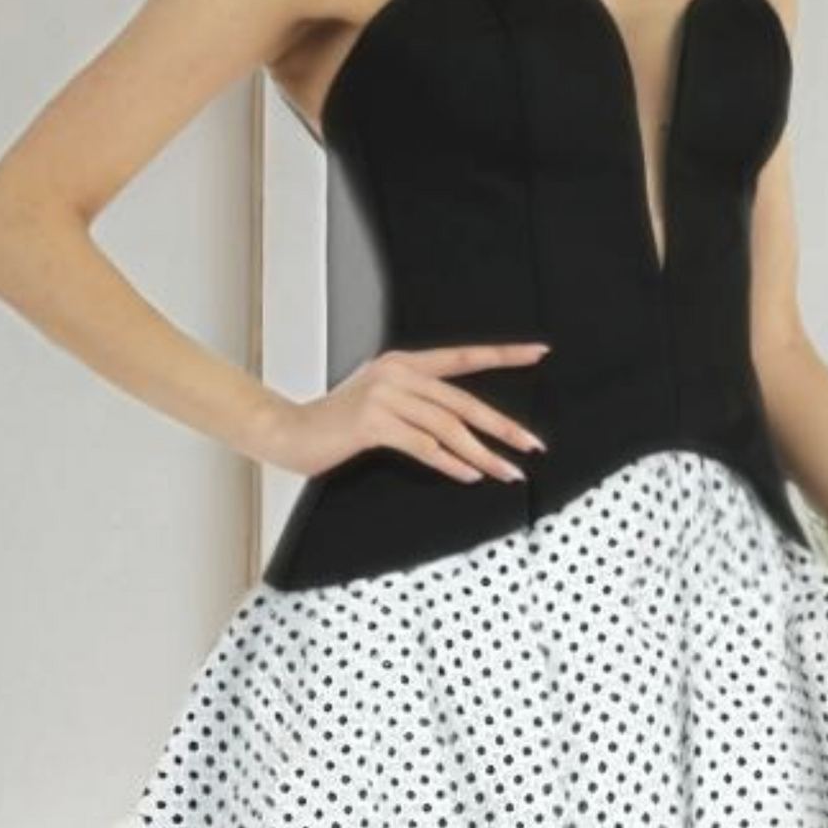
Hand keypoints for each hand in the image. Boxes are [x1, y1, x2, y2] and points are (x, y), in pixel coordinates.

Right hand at [264, 340, 550, 485]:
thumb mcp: (380, 403)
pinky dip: (450, 463)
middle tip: (533, 444)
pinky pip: (424, 445)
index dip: (503, 355)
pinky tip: (469, 474)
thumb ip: (416, 406)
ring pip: (448, 427)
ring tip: (507, 472)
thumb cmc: (336, 425)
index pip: (463, 357)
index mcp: (403, 364)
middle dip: (503, 426)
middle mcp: (397, 373)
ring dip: (482, 454)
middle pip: (464, 401)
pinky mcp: (373, 422)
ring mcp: (385, 396)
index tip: (538, 353)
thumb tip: (461, 431)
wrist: (289, 432)